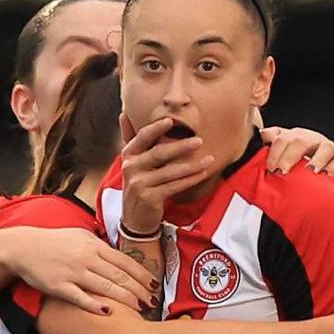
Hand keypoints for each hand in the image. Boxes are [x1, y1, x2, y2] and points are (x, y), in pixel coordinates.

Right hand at [0, 227, 156, 315]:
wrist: (23, 247)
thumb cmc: (52, 242)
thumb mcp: (79, 235)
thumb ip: (99, 245)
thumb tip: (118, 256)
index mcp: (93, 245)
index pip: (124, 261)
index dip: (141, 274)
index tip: (154, 285)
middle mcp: (86, 258)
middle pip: (119, 275)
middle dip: (139, 289)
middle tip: (153, 301)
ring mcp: (73, 273)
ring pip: (105, 287)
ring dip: (125, 299)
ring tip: (139, 308)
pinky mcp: (59, 287)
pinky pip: (80, 298)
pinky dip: (95, 305)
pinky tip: (109, 312)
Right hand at [117, 114, 209, 234]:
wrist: (135, 218)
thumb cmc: (139, 185)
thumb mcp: (131, 162)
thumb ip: (131, 139)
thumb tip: (124, 114)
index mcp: (128, 156)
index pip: (142, 137)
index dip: (156, 128)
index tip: (171, 121)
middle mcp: (130, 168)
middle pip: (159, 153)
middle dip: (181, 147)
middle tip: (200, 141)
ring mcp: (139, 184)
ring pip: (170, 171)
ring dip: (192, 165)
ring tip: (209, 159)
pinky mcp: (150, 198)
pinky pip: (175, 186)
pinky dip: (191, 179)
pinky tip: (203, 173)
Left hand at [259, 126, 333, 183]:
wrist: (314, 190)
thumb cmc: (292, 175)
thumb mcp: (277, 164)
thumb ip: (268, 150)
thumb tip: (262, 136)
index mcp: (291, 138)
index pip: (280, 136)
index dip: (275, 151)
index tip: (270, 168)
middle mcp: (309, 140)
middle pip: (300, 140)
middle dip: (289, 156)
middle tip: (282, 172)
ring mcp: (326, 149)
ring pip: (325, 147)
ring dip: (316, 160)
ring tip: (309, 171)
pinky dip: (332, 169)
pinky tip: (324, 176)